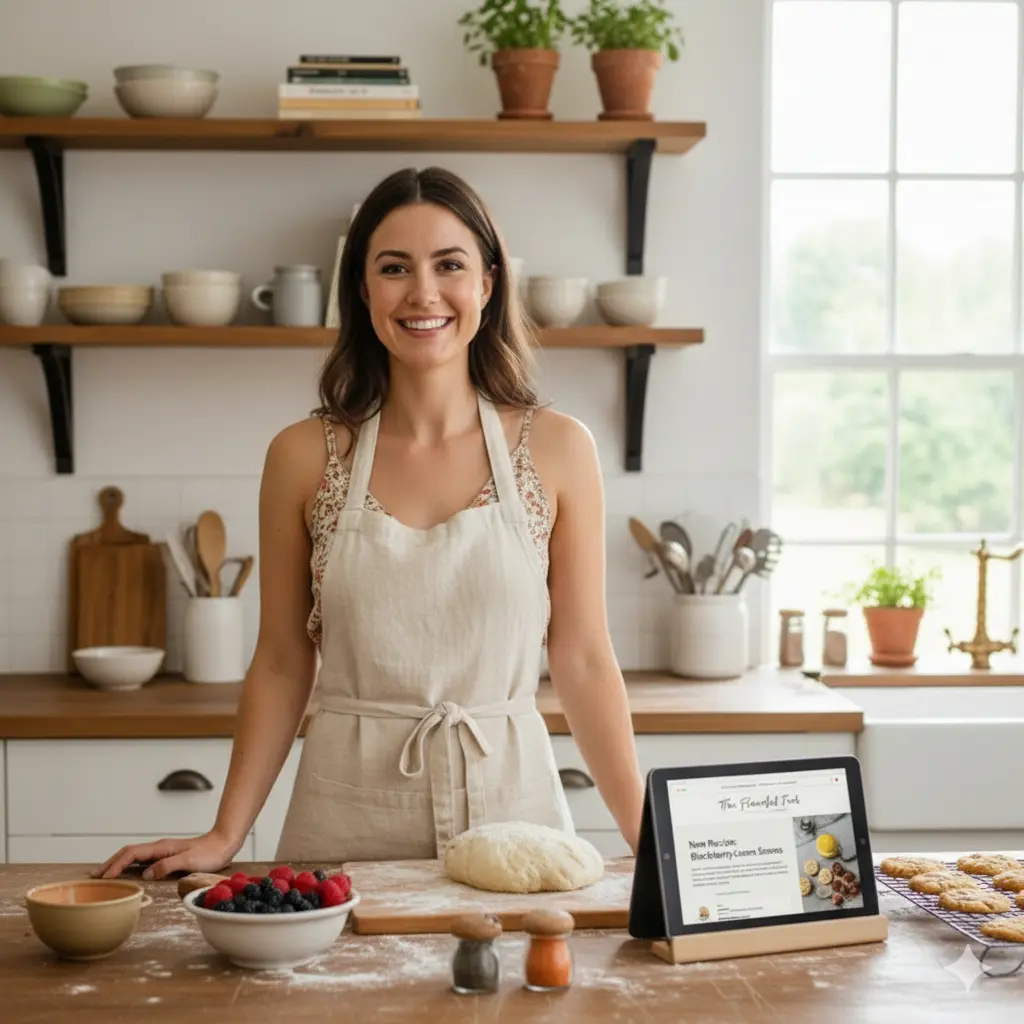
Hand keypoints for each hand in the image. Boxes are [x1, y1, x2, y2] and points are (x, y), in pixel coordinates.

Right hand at [92, 830, 241, 880]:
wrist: (224, 843)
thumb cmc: (210, 853)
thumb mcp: (189, 862)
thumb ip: (168, 866)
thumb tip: (146, 874)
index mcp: (161, 848)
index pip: (132, 854)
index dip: (116, 865)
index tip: (104, 878)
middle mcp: (159, 847)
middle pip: (128, 853)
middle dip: (110, 863)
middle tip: (94, 876)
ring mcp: (162, 851)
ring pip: (134, 856)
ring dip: (118, 864)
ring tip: (104, 875)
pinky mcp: (167, 856)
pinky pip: (142, 860)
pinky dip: (130, 865)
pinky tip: (128, 873)